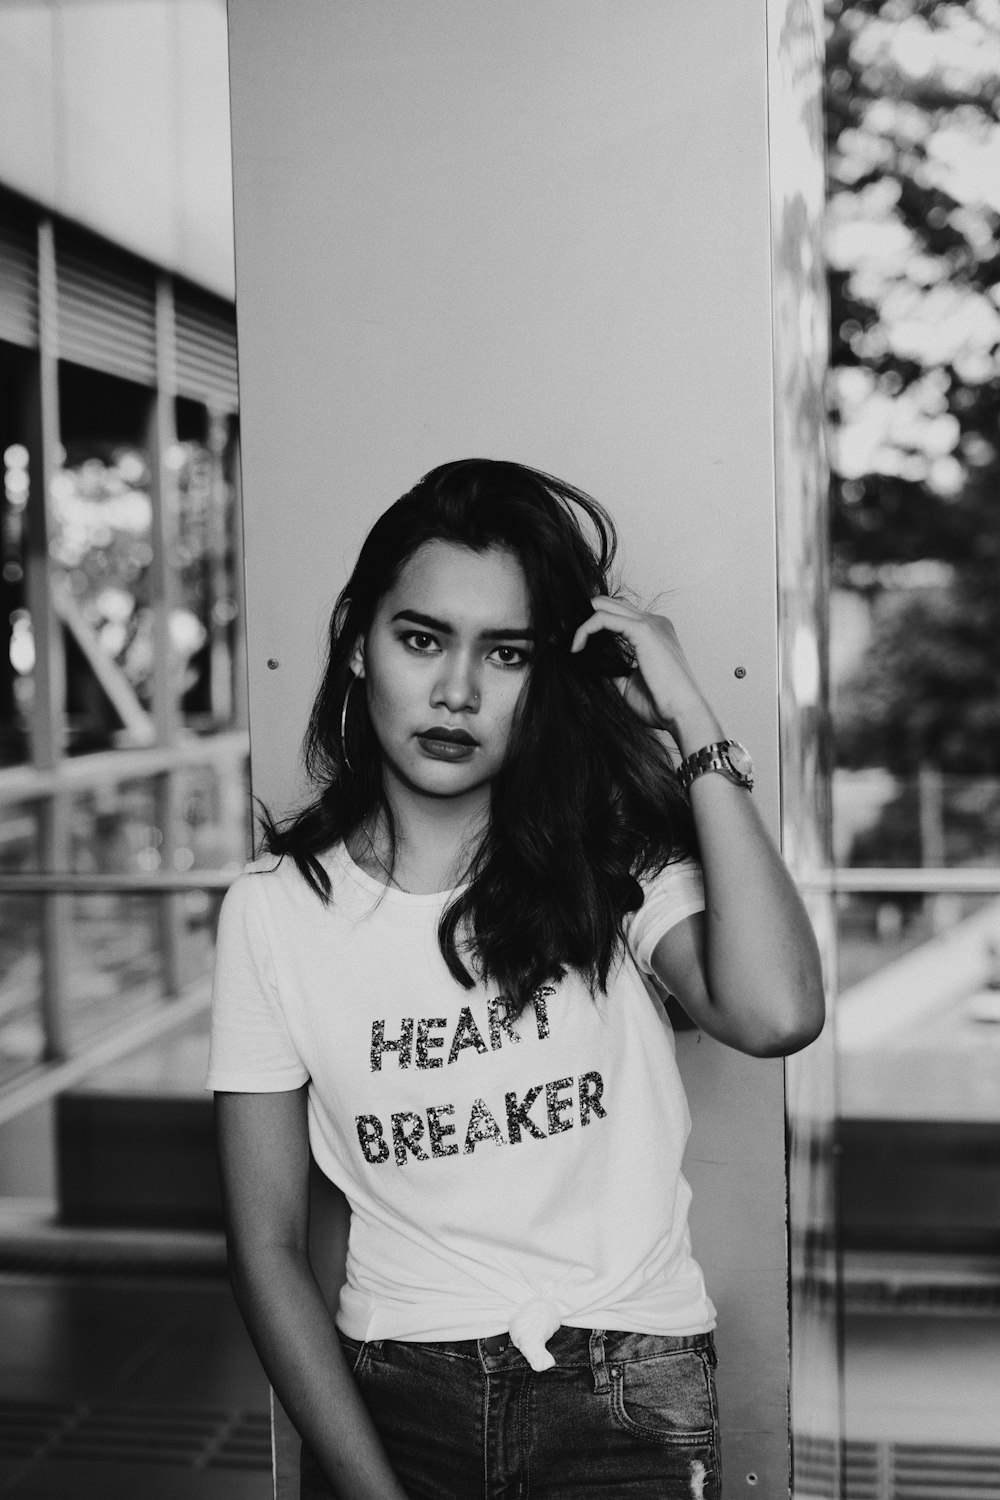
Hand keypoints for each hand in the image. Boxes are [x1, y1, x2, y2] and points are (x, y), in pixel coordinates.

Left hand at [569, 596, 720, 749]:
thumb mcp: (628, 682)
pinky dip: (585, 630)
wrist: (683, 714)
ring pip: (604, 605)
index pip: (617, 614)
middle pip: (608, 603)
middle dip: (580, 616)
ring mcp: (650, 623)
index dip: (591, 623)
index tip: (570, 641)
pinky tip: (576, 647)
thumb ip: (611, 666)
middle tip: (558, 635)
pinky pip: (604, 618)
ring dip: (579, 621)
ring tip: (562, 640)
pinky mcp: (643, 630)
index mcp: (654, 632)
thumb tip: (590, 661)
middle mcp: (654, 622)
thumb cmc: (661, 704)